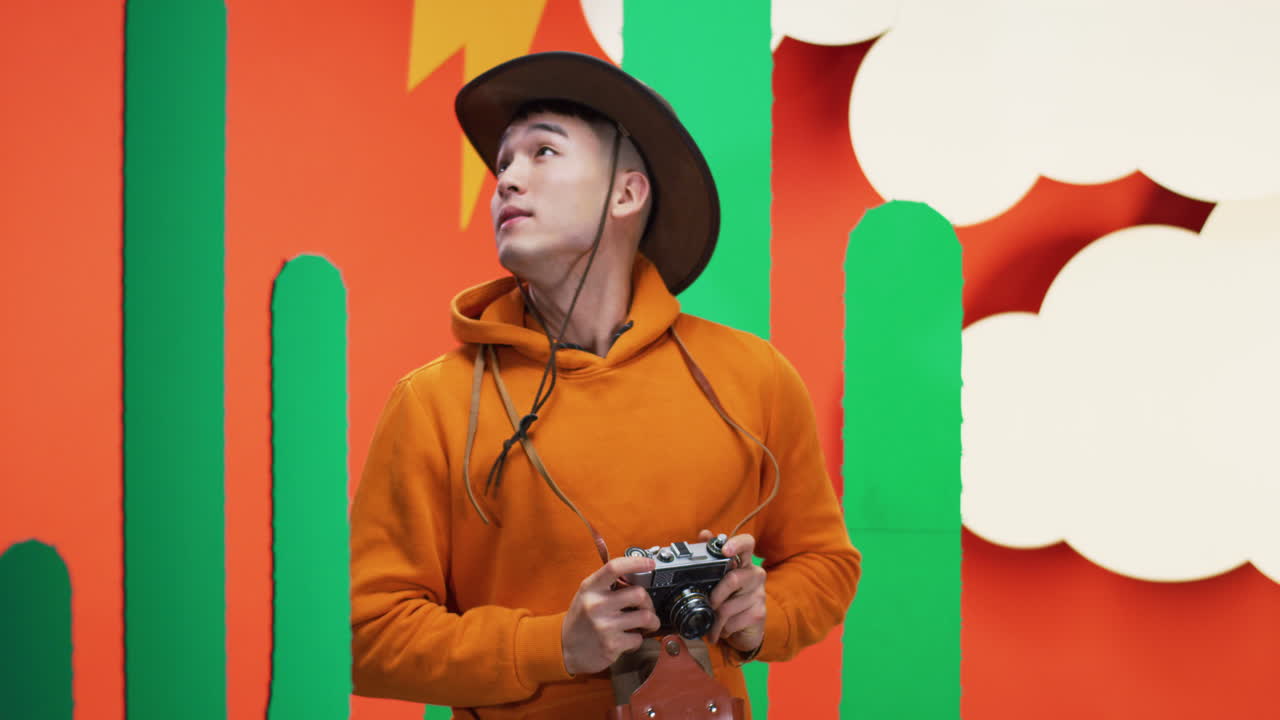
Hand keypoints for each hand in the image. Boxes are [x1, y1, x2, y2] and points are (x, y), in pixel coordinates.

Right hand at [561, 555, 660, 675]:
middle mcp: (596, 605)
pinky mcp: (611, 645)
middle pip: (639, 594)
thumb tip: (635, 572)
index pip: (614, 568)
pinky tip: (630, 639)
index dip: (636, 562)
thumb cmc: (581, 621)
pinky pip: (638, 638)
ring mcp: (604, 626)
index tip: (649, 563)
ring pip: (645, 617)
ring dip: (652, 621)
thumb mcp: (586, 596)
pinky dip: (638, 639)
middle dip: (648, 602)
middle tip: (646, 607)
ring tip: (647, 624)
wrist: (566, 651)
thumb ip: (606, 584)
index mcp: (590, 588)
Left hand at [700, 530, 766, 653]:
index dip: (736, 544)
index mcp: (744, 562)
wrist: (745, 629)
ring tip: (714, 622)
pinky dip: (722, 628)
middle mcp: (755, 574)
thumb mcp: (719, 579)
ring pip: (728, 606)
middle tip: (709, 604)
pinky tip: (724, 628)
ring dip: (716, 618)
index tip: (726, 549)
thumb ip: (711, 557)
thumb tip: (704, 533)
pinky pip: (732, 621)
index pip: (747, 544)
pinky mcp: (759, 613)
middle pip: (733, 580)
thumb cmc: (730, 599)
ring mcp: (759, 594)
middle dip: (715, 596)